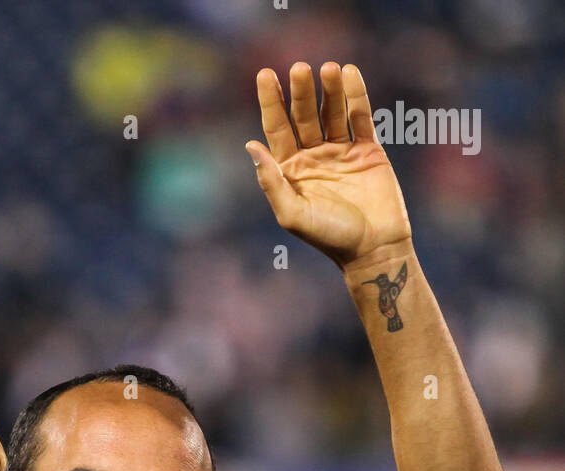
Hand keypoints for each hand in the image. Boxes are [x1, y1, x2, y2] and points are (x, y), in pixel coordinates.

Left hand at [245, 62, 412, 270]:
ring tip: (328, 68)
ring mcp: (341, 150)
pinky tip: (349, 74)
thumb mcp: (293, 214)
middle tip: (299, 69)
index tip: (265, 73)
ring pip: (332, 111)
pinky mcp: (368, 149)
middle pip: (304, 115)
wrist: (373, 248)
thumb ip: (271, 182)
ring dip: (329, 89)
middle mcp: (313, 156)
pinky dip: (356, 96)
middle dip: (301, 92)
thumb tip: (251, 145)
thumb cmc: (329, 237)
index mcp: (291, 170)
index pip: (277, 128)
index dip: (271, 101)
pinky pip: (360, 117)